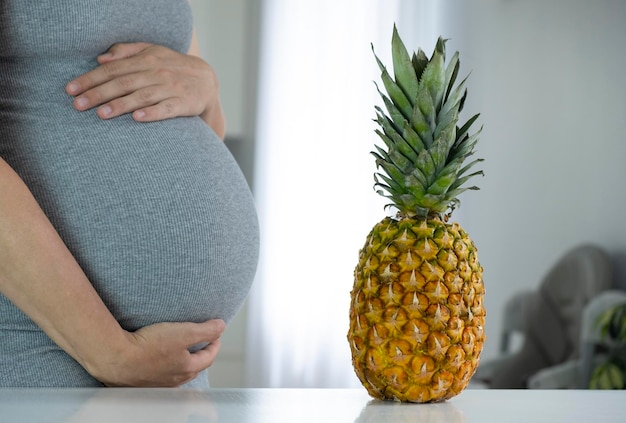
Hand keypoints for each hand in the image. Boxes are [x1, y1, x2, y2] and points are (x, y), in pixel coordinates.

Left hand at [65, 42, 223, 134]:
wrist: (207, 81)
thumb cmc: (173, 67)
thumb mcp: (153, 52)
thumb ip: (127, 52)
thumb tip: (101, 58)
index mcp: (146, 59)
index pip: (113, 69)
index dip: (90, 78)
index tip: (71, 90)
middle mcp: (157, 72)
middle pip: (124, 82)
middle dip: (99, 93)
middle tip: (78, 105)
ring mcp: (171, 88)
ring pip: (142, 96)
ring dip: (121, 105)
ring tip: (101, 114)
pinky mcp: (184, 104)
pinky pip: (166, 109)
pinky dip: (152, 113)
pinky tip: (137, 118)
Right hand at [87, 319, 225, 386]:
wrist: (115, 358)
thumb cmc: (148, 346)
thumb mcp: (183, 332)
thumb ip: (205, 330)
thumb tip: (221, 327)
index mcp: (187, 369)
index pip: (208, 357)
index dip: (214, 344)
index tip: (216, 336)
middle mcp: (174, 380)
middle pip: (194, 367)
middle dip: (201, 355)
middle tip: (203, 343)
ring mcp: (158, 384)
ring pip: (178, 373)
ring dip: (184, 362)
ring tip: (183, 352)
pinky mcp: (143, 382)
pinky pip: (161, 375)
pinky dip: (167, 367)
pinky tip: (160, 360)